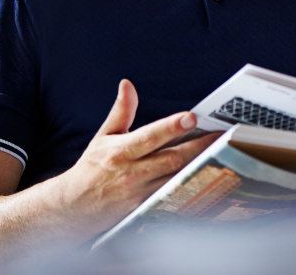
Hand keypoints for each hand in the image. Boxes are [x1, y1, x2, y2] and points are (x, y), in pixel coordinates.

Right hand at [53, 80, 219, 230]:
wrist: (73, 208)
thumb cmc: (91, 169)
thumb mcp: (103, 137)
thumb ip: (121, 111)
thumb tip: (127, 84)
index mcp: (121, 151)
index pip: (150, 136)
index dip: (171, 126)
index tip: (191, 117)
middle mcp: (132, 172)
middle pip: (172, 159)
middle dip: (199, 146)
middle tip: (222, 134)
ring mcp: (140, 194)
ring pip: (177, 179)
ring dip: (199, 166)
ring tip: (222, 152)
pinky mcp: (145, 210)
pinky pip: (173, 197)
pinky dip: (190, 186)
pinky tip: (208, 176)